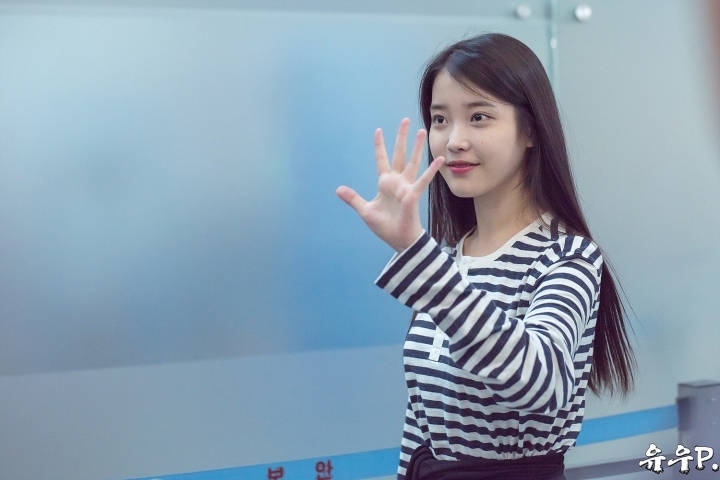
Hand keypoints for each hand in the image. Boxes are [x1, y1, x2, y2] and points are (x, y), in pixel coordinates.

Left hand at [336, 118, 443, 252]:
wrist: (398, 240)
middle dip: (401, 138)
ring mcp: (406, 187)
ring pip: (412, 162)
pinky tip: (439, 159)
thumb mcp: (365, 211)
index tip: (378, 131)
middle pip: (398, 154)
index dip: (379, 146)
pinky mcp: (412, 195)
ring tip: (421, 130)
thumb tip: (338, 189)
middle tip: (404, 120)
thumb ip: (353, 199)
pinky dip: (431, 170)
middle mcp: (396, 181)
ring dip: (416, 147)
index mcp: (384, 183)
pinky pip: (422, 180)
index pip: (381, 160)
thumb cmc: (385, 226)